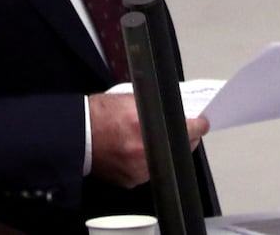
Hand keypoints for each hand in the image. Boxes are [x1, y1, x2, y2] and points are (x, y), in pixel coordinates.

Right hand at [86, 92, 209, 186]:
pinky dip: (150, 161)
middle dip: (186, 138)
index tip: (204, 123)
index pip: (188, 129)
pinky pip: (149, 171)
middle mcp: (143, 152)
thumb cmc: (99, 115)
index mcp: (145, 127)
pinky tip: (141, 150)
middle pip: (181, 148)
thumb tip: (177, 108)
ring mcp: (137, 170)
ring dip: (167, 150)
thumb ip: (156, 104)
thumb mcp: (131, 99)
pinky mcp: (130, 181)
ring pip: (166, 161)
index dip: (199, 125)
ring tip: (157, 138)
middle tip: (185, 129)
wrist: (75, 136)